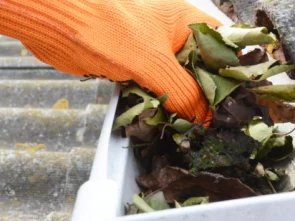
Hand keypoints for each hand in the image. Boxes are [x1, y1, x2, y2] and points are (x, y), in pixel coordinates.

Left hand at [0, 0, 220, 121]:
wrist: (55, 18)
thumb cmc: (105, 26)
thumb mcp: (152, 62)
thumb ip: (183, 90)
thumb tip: (204, 116)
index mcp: (188, 21)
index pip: (227, 47)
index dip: (237, 75)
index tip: (240, 105)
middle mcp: (173, 34)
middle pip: (202, 68)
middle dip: (208, 96)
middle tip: (216, 125)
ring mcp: (151, 50)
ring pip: (176, 80)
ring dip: (182, 103)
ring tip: (193, 128)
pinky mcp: (130, 64)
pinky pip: (152, 86)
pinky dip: (158, 102)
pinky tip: (164, 119)